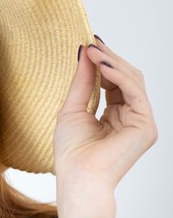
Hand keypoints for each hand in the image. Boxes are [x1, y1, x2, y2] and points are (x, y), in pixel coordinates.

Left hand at [53, 36, 156, 217]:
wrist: (77, 175)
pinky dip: (118, 75)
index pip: (113, 81)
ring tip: (93, 50)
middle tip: (92, 42)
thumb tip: (85, 52)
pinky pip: (134, 92)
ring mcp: (140, 121)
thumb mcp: (72, 107)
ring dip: (112, 63)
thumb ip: (82, 81)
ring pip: (133, 81)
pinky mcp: (145, 126)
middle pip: (126, 78)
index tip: (89, 42)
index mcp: (114, 114)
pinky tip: (102, 65)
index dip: (103, 61)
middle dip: (108, 58)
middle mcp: (131, 117)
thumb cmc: (71, 151)